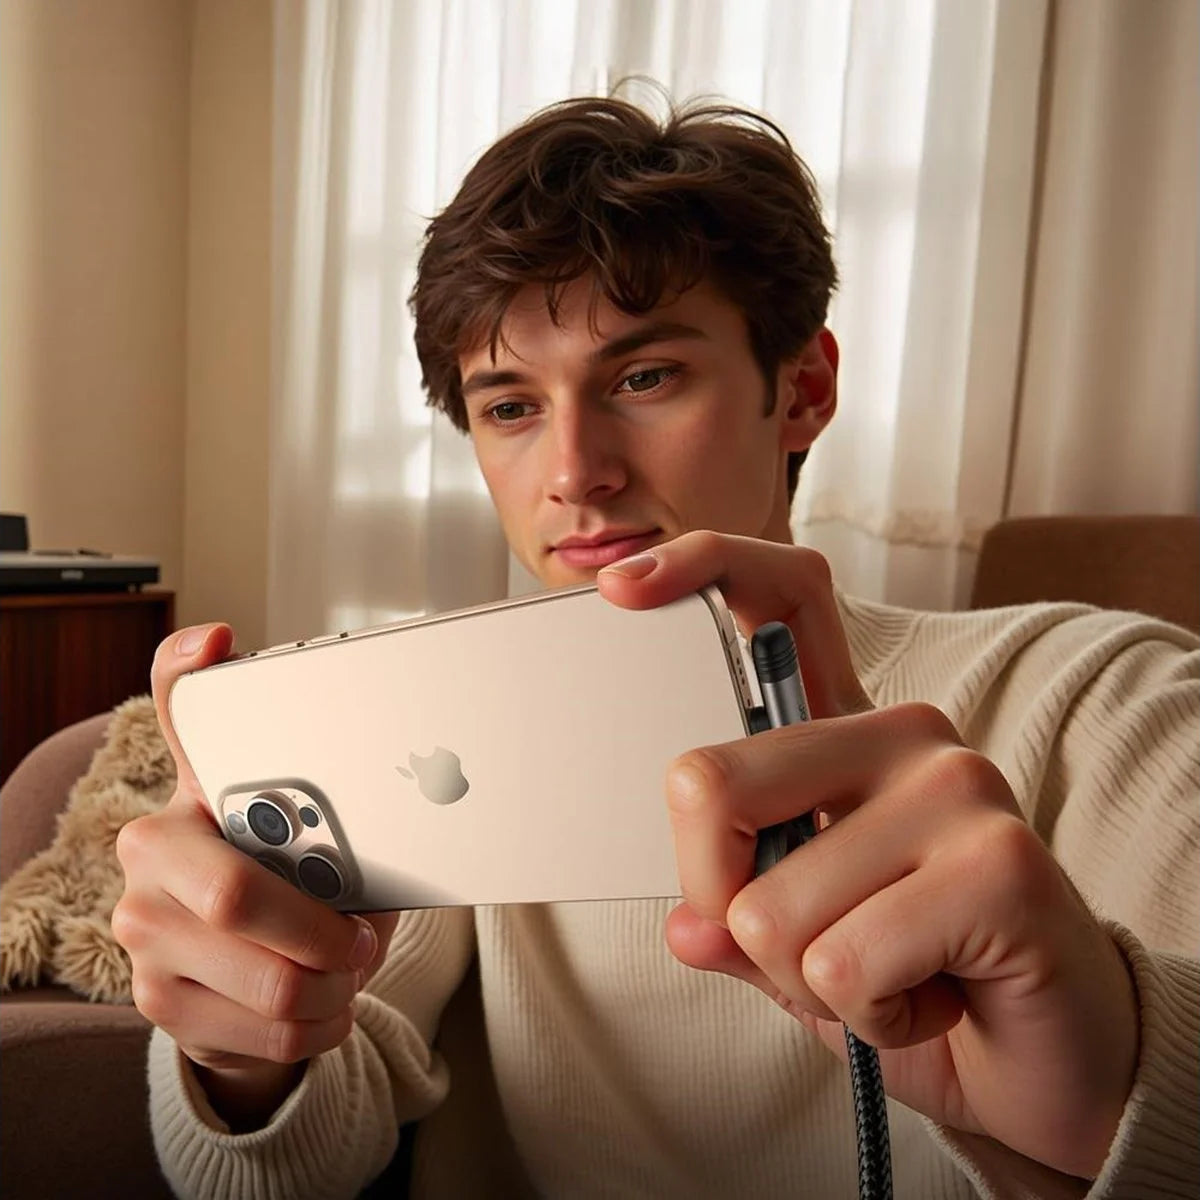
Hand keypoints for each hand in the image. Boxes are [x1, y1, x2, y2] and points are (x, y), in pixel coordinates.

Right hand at [112, 623, 398, 1128]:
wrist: (249, 988)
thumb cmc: (299, 893)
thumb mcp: (323, 847)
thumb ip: (354, 818)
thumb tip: (440, 784)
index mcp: (197, 788)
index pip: (180, 711)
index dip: (189, 671)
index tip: (219, 640)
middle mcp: (149, 846)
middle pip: (242, 894)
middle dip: (328, 933)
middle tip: (361, 938)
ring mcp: (139, 924)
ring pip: (270, 978)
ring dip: (334, 986)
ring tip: (342, 970)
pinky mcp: (152, 999)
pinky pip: (268, 1028)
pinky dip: (321, 1023)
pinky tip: (322, 1003)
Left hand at [598, 532, 1137, 1179]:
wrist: (1047, 1059)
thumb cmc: (919, 982)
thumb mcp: (802, 947)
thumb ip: (739, 917)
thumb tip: (687, 926)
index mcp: (850, 736)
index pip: (783, 594)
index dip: (704, 565)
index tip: (619, 586)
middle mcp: (906, 734)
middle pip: (711, 785)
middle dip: (725, 905)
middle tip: (803, 947)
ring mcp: (957, 785)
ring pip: (770, 908)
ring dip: (809, 981)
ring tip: (890, 978)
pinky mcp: (999, 864)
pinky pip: (842, 966)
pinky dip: (867, 1014)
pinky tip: (931, 999)